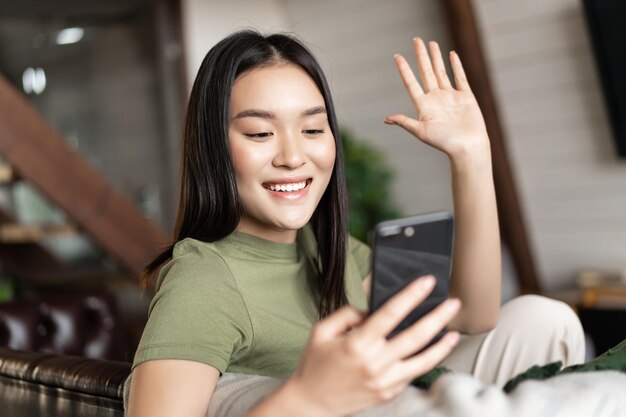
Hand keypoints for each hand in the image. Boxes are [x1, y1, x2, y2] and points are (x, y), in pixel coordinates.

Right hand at [285, 276, 460, 416]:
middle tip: (453, 303)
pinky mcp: (389, 393)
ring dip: (442, 344)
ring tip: (455, 331)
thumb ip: (348, 313)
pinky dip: (427, 360)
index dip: (411, 295)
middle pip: (415, 336)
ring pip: (423, 360)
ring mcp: (385, 381)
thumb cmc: (315, 364)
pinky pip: (413, 374)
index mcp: (357, 344)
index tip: (426, 282)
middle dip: (438, 317)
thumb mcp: (322, 331)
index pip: (390, 313)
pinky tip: (435, 350)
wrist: (312, 403)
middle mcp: (375, 363)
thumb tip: (372, 304)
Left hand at [385, 38, 488, 159]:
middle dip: (421, 56)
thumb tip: (386, 119)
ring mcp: (450, 96)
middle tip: (416, 40)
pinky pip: (460, 78)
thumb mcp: (420, 131)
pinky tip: (451, 55)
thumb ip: (405, 122)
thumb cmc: (444, 142)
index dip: (404, 69)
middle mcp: (435, 99)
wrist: (467, 146)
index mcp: (423, 106)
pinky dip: (456, 66)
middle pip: (426, 72)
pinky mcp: (465, 97)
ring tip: (431, 43)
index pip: (411, 83)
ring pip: (441, 72)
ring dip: (436, 57)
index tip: (397, 56)